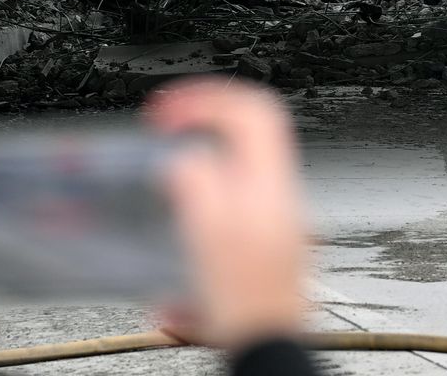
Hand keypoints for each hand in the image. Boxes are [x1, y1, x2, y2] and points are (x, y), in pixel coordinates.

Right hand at [147, 79, 307, 347]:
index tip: (167, 111)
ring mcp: (277, 214)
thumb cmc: (244, 304)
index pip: (250, 110)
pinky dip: (213, 174)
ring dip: (211, 140)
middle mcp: (279, 193)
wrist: (267, 347)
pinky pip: (242, 185)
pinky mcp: (267, 236)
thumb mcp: (209, 235)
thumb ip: (195, 183)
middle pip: (255, 125)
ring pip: (249, 154)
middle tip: (172, 117)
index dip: (206, 98)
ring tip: (176, 144)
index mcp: (268, 184)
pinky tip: (190, 193)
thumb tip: (180, 155)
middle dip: (210, 111)